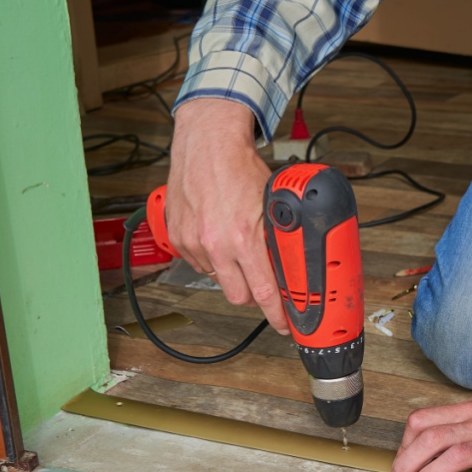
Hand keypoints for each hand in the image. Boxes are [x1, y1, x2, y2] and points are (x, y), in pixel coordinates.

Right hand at [166, 98, 288, 333]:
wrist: (207, 144)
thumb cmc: (240, 168)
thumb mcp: (272, 203)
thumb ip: (278, 235)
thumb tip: (293, 261)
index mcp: (244, 238)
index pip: (265, 292)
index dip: (277, 314)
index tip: (286, 326)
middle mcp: (216, 246)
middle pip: (239, 297)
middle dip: (254, 295)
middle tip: (263, 283)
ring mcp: (193, 243)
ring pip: (218, 279)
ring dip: (231, 272)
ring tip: (238, 246)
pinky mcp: (178, 239)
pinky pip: (198, 263)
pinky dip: (211, 257)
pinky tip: (218, 235)